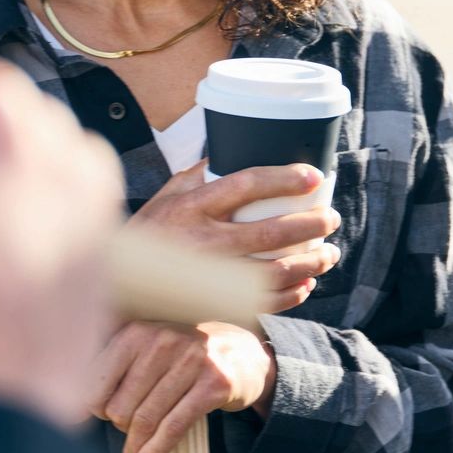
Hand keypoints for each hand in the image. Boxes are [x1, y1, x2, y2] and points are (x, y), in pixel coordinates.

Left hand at [88, 320, 276, 452]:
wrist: (240, 354)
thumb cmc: (181, 357)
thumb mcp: (146, 348)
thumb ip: (111, 368)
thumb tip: (74, 408)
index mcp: (135, 332)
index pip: (96, 383)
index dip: (94, 409)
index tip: (99, 419)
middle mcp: (161, 342)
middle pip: (120, 406)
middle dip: (119, 428)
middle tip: (126, 435)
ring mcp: (190, 361)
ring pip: (146, 419)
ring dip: (135, 447)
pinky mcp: (213, 384)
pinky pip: (174, 426)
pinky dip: (157, 450)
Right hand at [134, 162, 340, 312]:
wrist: (122, 284)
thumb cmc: (148, 232)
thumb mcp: (167, 195)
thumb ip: (198, 174)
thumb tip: (230, 149)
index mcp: (192, 206)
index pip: (246, 184)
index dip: (284, 178)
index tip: (313, 176)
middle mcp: (203, 240)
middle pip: (271, 231)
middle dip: (311, 225)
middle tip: (331, 219)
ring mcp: (210, 276)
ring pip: (274, 271)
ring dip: (310, 263)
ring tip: (329, 255)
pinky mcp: (213, 303)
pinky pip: (262, 302)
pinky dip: (290, 295)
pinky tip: (305, 285)